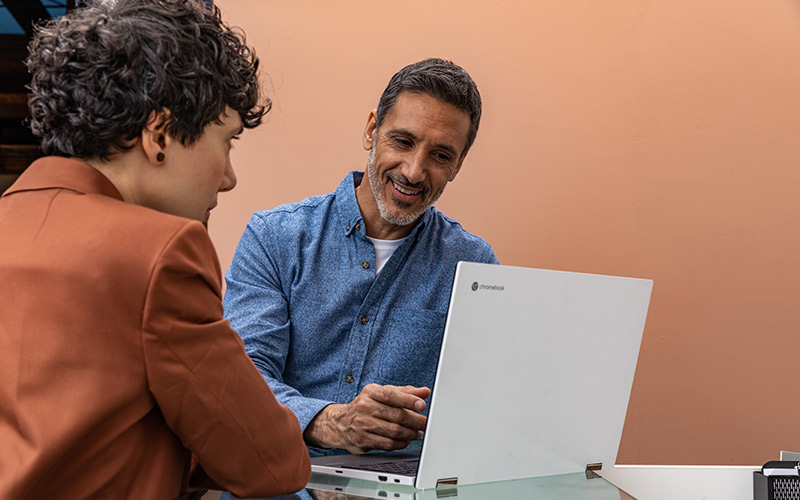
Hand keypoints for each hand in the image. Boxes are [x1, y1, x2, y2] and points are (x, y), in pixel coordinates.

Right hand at [304, 384, 430, 453]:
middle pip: (396, 415)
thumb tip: (424, 392)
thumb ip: (405, 392)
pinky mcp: (362, 440)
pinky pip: (387, 444)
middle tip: (424, 423)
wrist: (340, 422)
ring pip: (393, 431)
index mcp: (371, 392)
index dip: (408, 400)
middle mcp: (364, 407)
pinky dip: (400, 443)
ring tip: (417, 433)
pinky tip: (406, 440)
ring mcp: (362, 424)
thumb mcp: (383, 394)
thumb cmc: (367, 406)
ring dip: (410, 434)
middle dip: (415, 421)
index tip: (422, 405)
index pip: (391, 395)